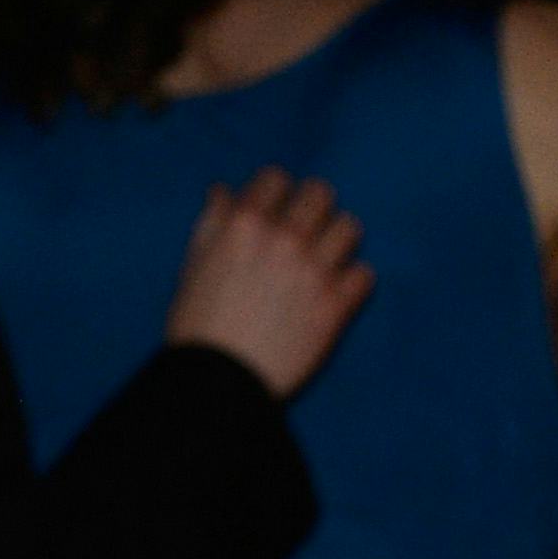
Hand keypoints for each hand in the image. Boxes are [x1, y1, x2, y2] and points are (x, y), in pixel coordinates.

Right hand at [162, 169, 373, 398]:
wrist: (218, 381)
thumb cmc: (197, 325)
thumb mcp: (192, 266)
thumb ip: (212, 223)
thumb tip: (223, 190)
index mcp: (243, 226)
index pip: (276, 178)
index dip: (274, 191)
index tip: (273, 206)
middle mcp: (284, 240)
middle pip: (320, 194)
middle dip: (311, 207)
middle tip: (304, 229)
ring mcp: (315, 271)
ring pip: (350, 228)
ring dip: (337, 239)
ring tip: (325, 258)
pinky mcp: (336, 306)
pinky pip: (365, 274)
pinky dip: (352, 280)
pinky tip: (335, 290)